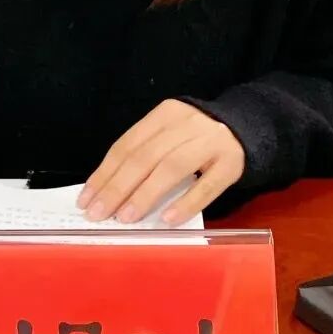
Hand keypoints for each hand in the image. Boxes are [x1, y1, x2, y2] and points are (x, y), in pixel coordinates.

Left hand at [77, 99, 244, 225]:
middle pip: (145, 156)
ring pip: (172, 167)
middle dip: (118, 187)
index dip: (105, 173)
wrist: (245, 127)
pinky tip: (167, 218)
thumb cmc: (195, 138)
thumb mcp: (168, 135)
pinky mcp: (232, 163)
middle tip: (99, 214)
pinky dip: (185, 202)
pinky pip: (206, 185)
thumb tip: (107, 193)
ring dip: (145, 194)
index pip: (127, 145)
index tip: (86, 199)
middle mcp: (187, 124)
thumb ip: (144, 156)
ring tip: (125, 218)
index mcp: (165, 114)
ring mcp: (211, 142)